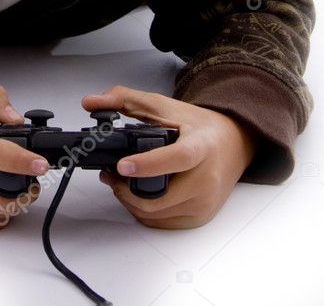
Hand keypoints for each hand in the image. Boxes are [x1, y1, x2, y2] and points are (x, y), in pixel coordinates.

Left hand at [82, 86, 259, 228]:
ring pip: (156, 214)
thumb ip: (125, 100)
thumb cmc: (198, 126)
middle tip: (110, 173)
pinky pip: (163, 223)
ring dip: (130, 201)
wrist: (232, 144)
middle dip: (126, 188)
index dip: (148, 165)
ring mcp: (204, 202)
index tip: (122, 165)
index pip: (177, 159)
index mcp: (201, 146)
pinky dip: (143, 212)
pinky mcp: (200, 217)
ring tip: (118, 181)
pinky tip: (135, 194)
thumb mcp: (163, 105)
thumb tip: (91, 102)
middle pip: (161, 197)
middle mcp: (207, 178)